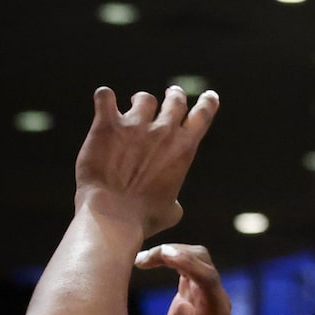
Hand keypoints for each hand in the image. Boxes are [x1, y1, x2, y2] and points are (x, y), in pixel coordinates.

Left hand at [73, 87, 218, 241]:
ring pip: (144, 98)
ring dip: (140, 102)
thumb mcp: (171, 212)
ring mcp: (135, 125)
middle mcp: (163, 131)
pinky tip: (104, 99)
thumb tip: (173, 203)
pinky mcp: (107, 125)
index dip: (208, 103)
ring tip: (132, 106)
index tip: (210, 97)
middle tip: (171, 96)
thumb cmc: (142, 219)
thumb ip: (174, 200)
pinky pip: (105, 97)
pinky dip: (104, 97)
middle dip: (175, 96)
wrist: (112, 216)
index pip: (203, 115)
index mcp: (183, 149)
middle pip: (176, 100)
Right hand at [137, 243, 231, 314]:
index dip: (188, 264)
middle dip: (176, 254)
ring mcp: (206, 294)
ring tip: (141, 260)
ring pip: (194, 258)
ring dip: (170, 253)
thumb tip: (185, 305)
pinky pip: (185, 265)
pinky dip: (166, 258)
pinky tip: (144, 262)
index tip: (163, 254)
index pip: (209, 279)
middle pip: (203, 262)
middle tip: (145, 258)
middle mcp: (216, 301)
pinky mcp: (193, 291)